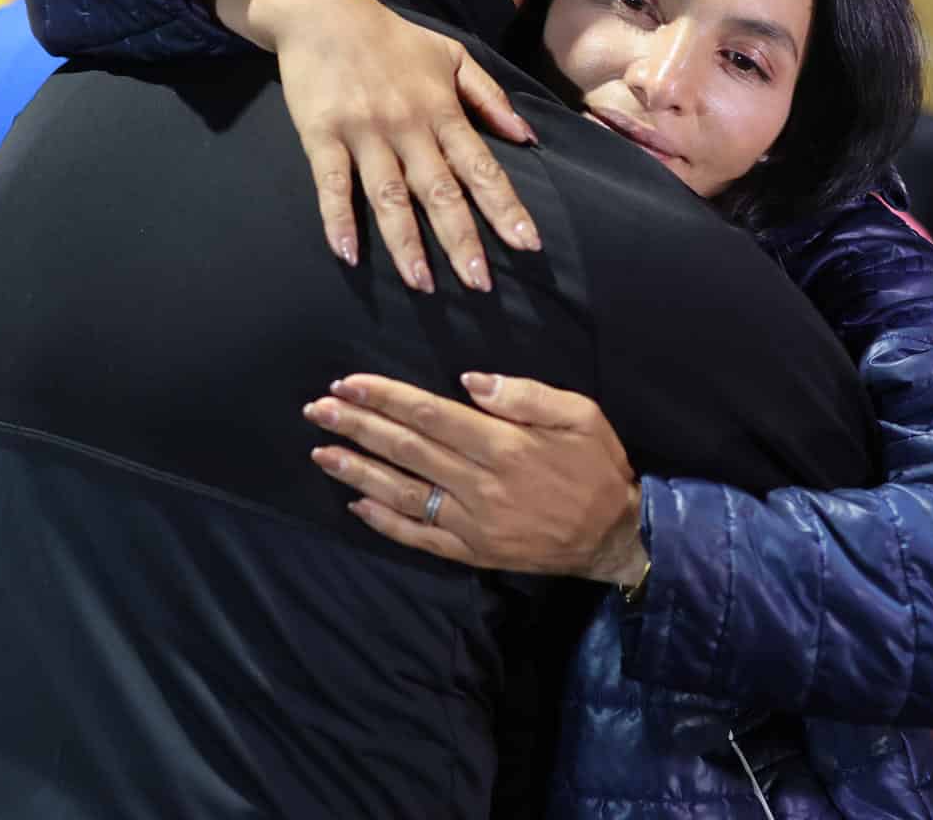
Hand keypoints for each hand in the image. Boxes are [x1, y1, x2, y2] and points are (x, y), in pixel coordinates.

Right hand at [245, 0, 543, 292]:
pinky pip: (332, 184)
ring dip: (406, 242)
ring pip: (389, 195)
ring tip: (422, 285)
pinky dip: (338, 219)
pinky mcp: (322, 135)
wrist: (323, 10)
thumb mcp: (451, 55)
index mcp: (442, 110)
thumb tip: (527, 137)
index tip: (528, 245)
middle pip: (440, 191)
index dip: (505, 207)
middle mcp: (408, 126)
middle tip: (480, 283)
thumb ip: (488, 96)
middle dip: (461, 239)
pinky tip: (347, 253)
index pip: (481, 167)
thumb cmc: (392, 38)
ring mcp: (364, 132)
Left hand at [302, 372, 646, 584]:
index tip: (348, 383)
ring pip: (403, 494)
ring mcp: (472, 523)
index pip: (429, 415)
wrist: (615, 536)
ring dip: (358, 471)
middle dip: (356, 427)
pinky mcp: (472, 552)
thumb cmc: (596, 466)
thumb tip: (470, 381)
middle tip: (316, 409)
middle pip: (406, 450)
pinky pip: (419, 537)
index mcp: (503, 445)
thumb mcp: (579, 413)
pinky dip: (385, 521)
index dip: (384, 398)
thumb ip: (524, 395)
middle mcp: (480, 485)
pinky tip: (357, 504)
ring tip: (321, 452)